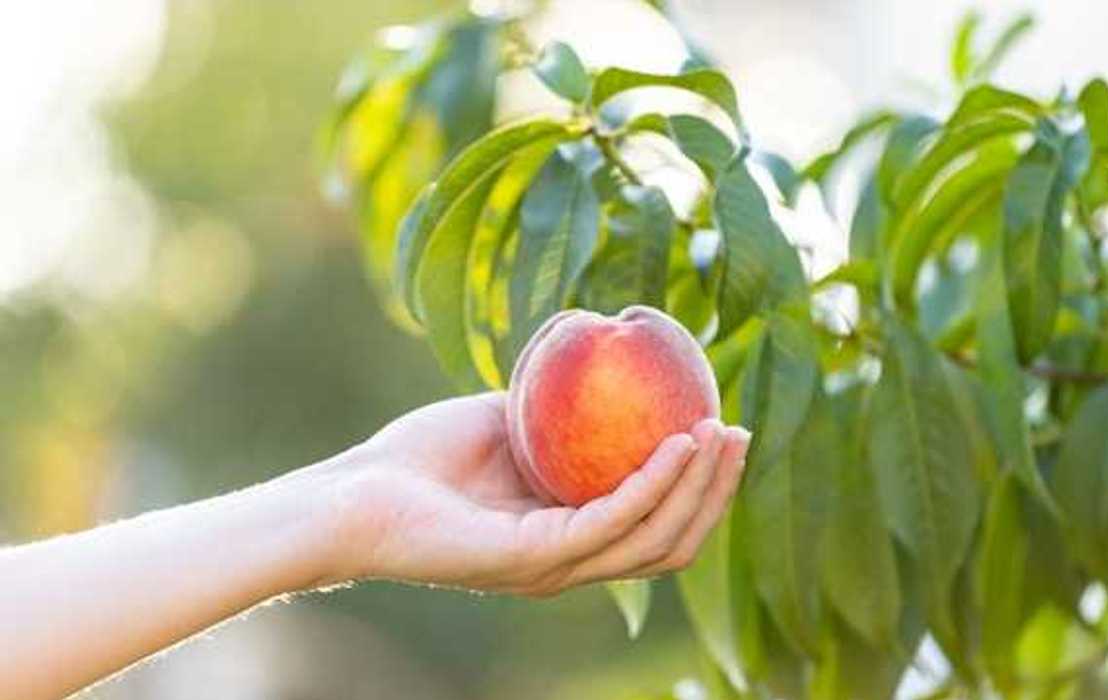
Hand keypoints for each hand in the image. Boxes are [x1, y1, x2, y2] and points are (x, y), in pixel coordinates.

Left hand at [318, 392, 749, 595]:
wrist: (353, 494)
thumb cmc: (420, 458)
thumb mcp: (508, 420)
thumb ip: (560, 409)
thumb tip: (612, 362)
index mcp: (569, 536)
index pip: (655, 524)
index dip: (700, 487)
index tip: (723, 427)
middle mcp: (570, 562)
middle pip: (671, 540)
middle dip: (717, 490)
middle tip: (739, 431)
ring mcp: (553, 568)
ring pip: (654, 537)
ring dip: (699, 486)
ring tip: (722, 431)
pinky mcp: (531, 560)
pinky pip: (611, 520)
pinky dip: (654, 483)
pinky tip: (678, 441)